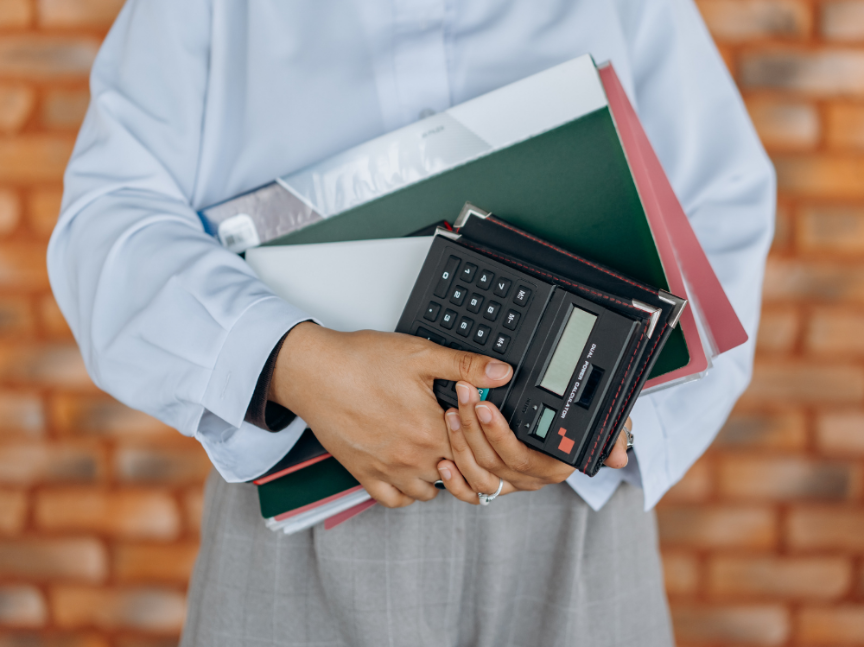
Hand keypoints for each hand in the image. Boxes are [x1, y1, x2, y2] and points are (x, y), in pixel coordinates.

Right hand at [268, 323, 513, 507]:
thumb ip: (465, 366)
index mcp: (432, 430)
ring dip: (438, 475)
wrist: (314, 372)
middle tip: (458, 437)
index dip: (481, 437)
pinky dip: (407, 492)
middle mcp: (413, 458)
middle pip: (456, 474)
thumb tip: (502, 373)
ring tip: (436, 450)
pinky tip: (410, 471)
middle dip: (462, 457)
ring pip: (430, 492)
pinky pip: (395, 501)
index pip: (476, 450)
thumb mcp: (421, 354)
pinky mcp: (364, 475)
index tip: (478, 423)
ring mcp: (389, 470)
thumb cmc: (362, 361)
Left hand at [436, 380, 631, 503]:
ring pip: (479, 474)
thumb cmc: (584, 423)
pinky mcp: (494, 483)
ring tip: (451, 413)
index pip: (521, 457)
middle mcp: (531, 478)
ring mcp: (511, 483)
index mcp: (554, 466)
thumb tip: (618, 456)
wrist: (574, 428)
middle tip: (463, 395)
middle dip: (473, 427)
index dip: (499, 434)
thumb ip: (613, 436)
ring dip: (460, 445)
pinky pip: (472, 492)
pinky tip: (442, 460)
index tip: (485, 407)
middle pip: (494, 461)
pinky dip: (455, 481)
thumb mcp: (605, 423)